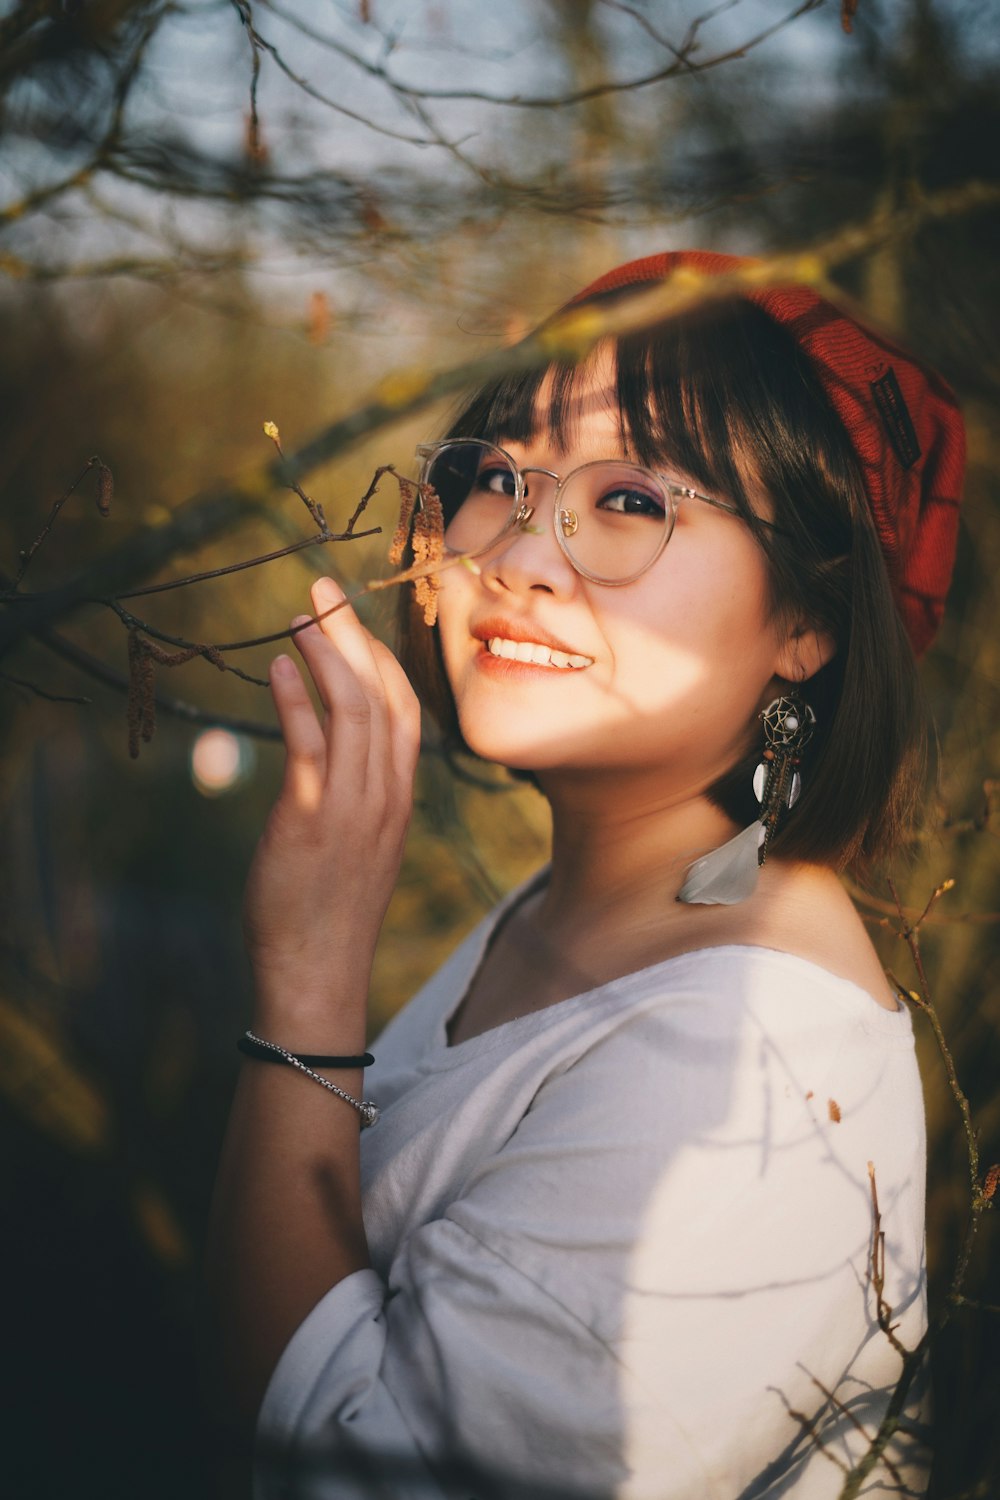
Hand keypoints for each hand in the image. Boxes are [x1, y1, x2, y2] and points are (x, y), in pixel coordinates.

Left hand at [243, 575, 420, 1026]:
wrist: (319, 971)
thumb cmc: (330, 911)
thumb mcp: (359, 844)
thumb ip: (355, 795)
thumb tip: (328, 754)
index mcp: (399, 796)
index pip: (404, 708)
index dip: (379, 656)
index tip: (350, 624)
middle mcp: (386, 794)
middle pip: (383, 693)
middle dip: (354, 634)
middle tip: (324, 587)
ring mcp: (355, 806)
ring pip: (353, 708)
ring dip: (324, 654)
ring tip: (298, 616)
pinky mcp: (313, 819)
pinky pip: (311, 745)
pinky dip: (297, 698)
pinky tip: (279, 668)